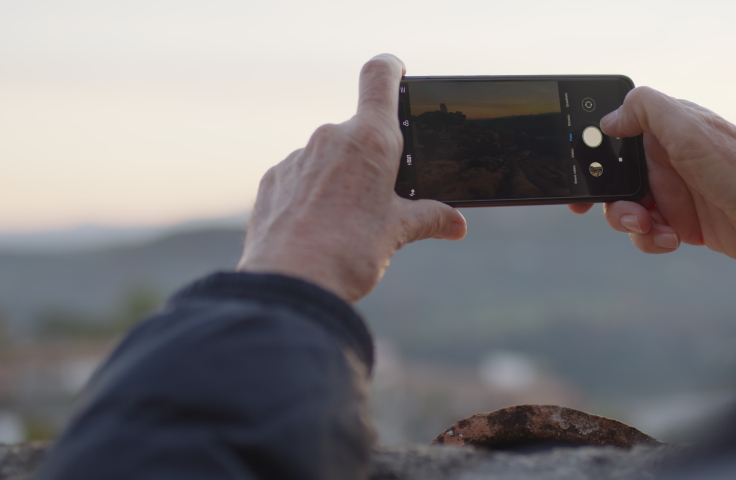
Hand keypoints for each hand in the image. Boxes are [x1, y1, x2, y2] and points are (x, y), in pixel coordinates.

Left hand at [237, 54, 466, 302]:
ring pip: (328, 156)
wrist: (291, 285)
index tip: (399, 76)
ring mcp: (296, 158)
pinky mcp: (273, 181)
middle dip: (372, 157)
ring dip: (340, 177)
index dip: (392, 69)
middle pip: (359, 131)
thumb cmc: (350, 253)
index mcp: (370, 140)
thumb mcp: (398, 233)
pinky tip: (316, 228)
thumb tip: (456, 224)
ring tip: (346, 223)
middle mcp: (330, 138)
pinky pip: (300, 176)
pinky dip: (311, 194)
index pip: (380, 76)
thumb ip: (429, 218)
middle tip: (382, 197)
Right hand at [569, 87, 735, 266]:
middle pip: (613, 180)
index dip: (591, 156)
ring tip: (650, 226)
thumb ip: (646, 110)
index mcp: (664, 133)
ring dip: (629, 223)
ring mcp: (674, 194)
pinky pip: (648, 235)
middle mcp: (666, 162)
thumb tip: (609, 119)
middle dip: (606, 198)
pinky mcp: (682, 224)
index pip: (615, 138)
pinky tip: (672, 240)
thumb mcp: (689, 129)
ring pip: (626, 211)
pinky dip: (650, 241)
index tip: (577, 175)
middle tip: (609, 208)